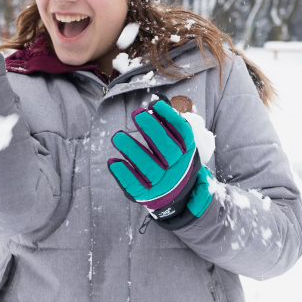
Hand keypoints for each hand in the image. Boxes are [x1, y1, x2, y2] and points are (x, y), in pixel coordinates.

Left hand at [107, 95, 211, 225]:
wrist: (178, 196)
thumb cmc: (174, 162)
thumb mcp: (179, 146)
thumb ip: (169, 127)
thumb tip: (154, 105)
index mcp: (187, 154)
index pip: (182, 134)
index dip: (170, 118)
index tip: (156, 105)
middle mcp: (177, 169)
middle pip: (166, 149)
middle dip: (152, 129)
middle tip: (137, 114)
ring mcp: (163, 184)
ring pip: (148, 167)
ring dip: (132, 150)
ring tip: (117, 136)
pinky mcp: (147, 195)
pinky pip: (135, 185)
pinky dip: (124, 174)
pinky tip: (113, 162)